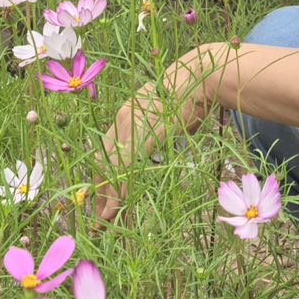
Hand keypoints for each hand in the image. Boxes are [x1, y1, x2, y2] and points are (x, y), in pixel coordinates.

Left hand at [90, 55, 214, 225]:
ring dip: (109, 197)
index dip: (101, 178)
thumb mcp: (163, 117)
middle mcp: (122, 118)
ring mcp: (131, 126)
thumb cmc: (186, 99)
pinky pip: (127, 167)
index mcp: (125, 114)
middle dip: (100, 192)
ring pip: (112, 168)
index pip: (105, 152)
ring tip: (106, 220)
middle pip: (103, 162)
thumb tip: (151, 153)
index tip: (100, 200)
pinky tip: (119, 205)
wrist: (198, 78)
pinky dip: (122, 189)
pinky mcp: (144, 134)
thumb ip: (153, 134)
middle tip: (99, 218)